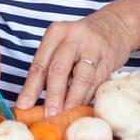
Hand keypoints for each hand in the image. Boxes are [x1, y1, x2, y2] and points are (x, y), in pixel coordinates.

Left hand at [17, 8, 137, 115]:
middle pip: (59, 69)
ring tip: (65, 115)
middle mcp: (73, 37)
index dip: (30, 87)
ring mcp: (93, 46)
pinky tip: (81, 108)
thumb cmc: (82, 40)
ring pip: (81, 77)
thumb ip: (50, 67)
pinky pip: (96, 81)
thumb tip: (35, 101)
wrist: (116, 24)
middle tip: (48, 115)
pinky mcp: (109, 57)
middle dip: (52, 95)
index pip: (40, 63)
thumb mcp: (63, 44)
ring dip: (72, 99)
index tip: (23, 106)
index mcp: (56, 33)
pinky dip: (87, 97)